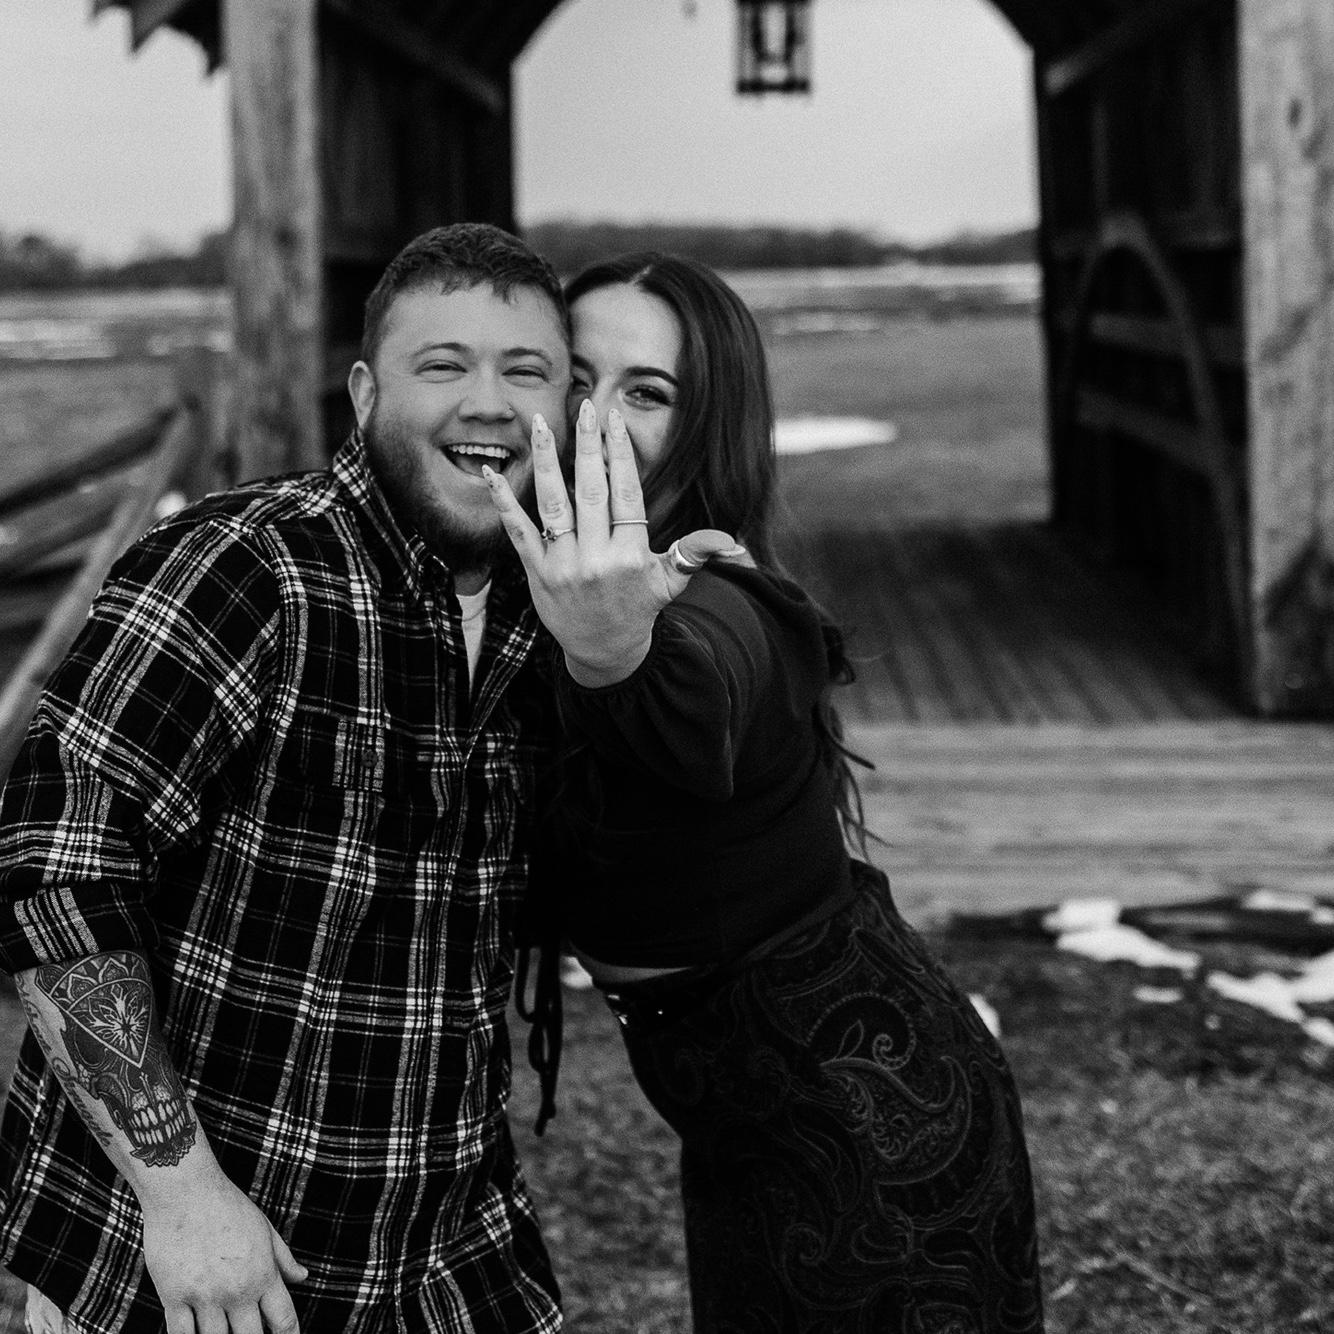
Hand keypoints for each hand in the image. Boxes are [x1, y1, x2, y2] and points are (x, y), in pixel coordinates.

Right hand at [140, 1172, 307, 1333]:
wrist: (185, 1190)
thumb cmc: (227, 1205)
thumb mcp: (265, 1228)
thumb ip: (283, 1258)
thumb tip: (303, 1278)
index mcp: (263, 1273)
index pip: (283, 1320)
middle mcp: (236, 1290)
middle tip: (251, 1333)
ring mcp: (204, 1296)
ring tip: (225, 1333)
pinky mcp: (173, 1296)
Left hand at [484, 399, 743, 686]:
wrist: (603, 651)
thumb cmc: (639, 607)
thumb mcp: (671, 582)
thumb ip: (694, 553)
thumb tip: (731, 542)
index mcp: (631, 555)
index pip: (626, 494)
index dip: (620, 454)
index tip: (614, 420)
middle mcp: (596, 558)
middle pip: (590, 491)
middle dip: (586, 446)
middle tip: (583, 406)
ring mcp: (563, 565)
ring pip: (553, 504)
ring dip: (544, 461)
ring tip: (538, 423)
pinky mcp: (536, 572)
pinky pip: (518, 532)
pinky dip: (503, 502)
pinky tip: (491, 474)